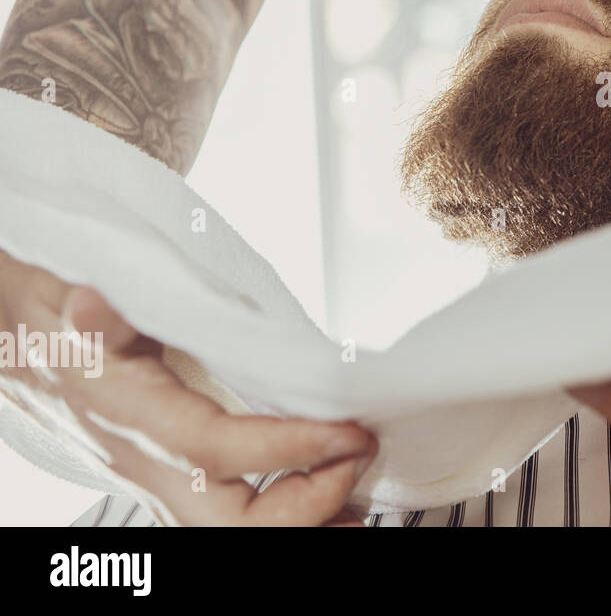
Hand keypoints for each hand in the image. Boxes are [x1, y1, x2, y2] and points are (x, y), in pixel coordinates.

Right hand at [0, 248, 376, 524]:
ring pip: (232, 532)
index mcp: (130, 415)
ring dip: (303, 522)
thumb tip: (89, 305)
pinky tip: (332, 504)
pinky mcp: (171, 477)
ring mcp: (158, 477)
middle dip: (305, 506)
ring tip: (360, 501)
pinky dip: (287, 517)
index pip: (217, 451)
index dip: (289, 450)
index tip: (349, 433)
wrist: (12, 340)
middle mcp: (147, 461)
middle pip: (230, 524)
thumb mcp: (63, 294)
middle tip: (357, 456)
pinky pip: (230, 518)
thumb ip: (93, 308)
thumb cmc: (45, 315)